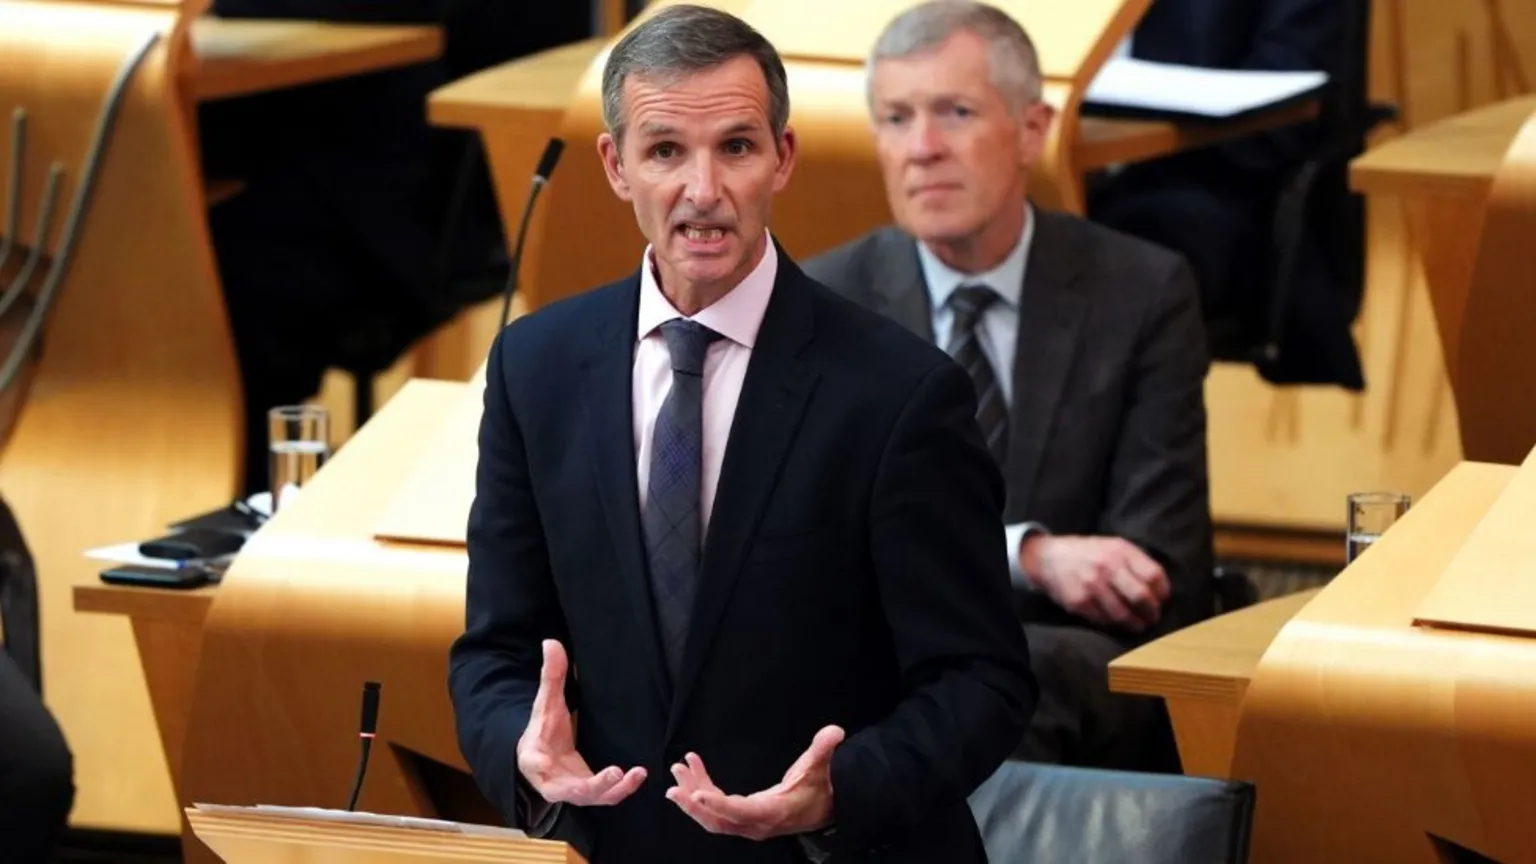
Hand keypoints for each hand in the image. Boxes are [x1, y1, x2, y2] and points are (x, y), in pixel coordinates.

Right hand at [516, 640, 645, 805]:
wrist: (543, 755)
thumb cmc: (543, 730)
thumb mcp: (546, 702)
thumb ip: (550, 675)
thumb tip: (551, 642)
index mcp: (534, 757)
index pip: (533, 762)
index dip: (538, 763)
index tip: (543, 762)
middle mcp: (552, 780)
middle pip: (569, 790)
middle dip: (591, 785)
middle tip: (612, 773)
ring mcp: (572, 790)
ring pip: (592, 798)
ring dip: (613, 790)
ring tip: (636, 774)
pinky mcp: (589, 793)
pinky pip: (605, 796)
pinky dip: (621, 789)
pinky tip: (640, 775)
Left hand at [666, 725, 844, 840]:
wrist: (826, 808)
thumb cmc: (820, 787)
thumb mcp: (820, 767)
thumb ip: (823, 749)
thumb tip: (836, 731)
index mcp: (772, 812)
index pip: (740, 812)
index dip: (718, 805)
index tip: (696, 795)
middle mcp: (756, 824)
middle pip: (717, 821)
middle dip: (693, 803)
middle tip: (674, 782)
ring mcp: (747, 823)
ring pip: (713, 816)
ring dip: (692, 796)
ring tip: (678, 771)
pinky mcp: (743, 817)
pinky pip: (717, 809)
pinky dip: (703, 792)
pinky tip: (694, 772)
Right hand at [1020, 535, 1169, 633]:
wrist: (1048, 557)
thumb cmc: (1088, 553)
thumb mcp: (1113, 546)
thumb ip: (1136, 562)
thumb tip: (1160, 589)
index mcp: (1120, 550)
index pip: (1153, 575)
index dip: (1162, 592)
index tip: (1161, 600)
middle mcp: (1107, 566)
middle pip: (1142, 596)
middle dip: (1152, 612)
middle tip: (1152, 618)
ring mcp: (1092, 585)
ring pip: (1123, 614)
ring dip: (1135, 624)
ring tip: (1138, 626)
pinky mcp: (1079, 602)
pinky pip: (1104, 620)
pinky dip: (1114, 625)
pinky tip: (1116, 623)